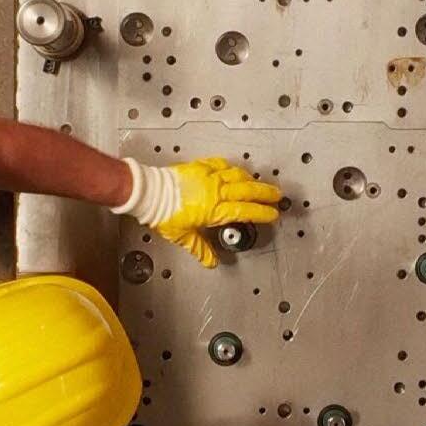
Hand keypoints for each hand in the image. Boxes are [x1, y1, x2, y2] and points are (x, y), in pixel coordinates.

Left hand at [154, 157, 280, 268]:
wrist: (149, 193)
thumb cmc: (163, 213)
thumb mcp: (183, 236)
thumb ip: (200, 249)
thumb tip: (211, 261)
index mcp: (214, 209)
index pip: (245, 211)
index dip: (262, 212)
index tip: (272, 214)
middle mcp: (215, 191)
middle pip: (248, 190)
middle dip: (265, 193)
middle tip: (277, 195)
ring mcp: (208, 177)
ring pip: (237, 175)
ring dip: (251, 180)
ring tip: (259, 184)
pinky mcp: (200, 167)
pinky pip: (220, 164)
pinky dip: (231, 167)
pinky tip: (234, 170)